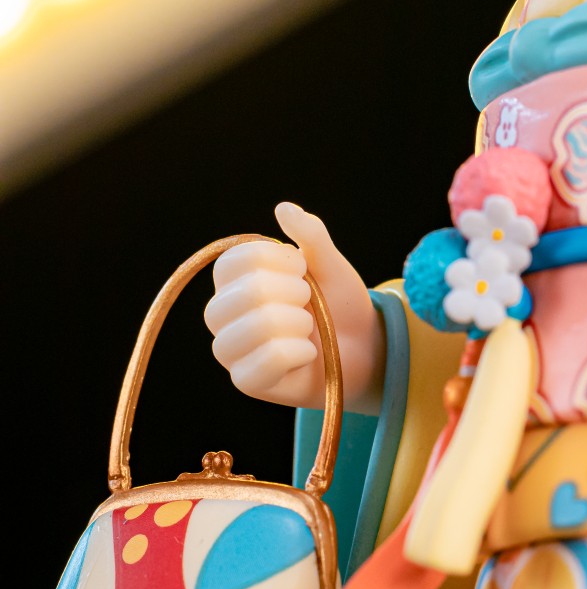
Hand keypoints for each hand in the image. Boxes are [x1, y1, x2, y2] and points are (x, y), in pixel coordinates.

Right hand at [203, 203, 384, 413]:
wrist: (362, 348)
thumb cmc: (337, 303)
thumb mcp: (331, 264)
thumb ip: (310, 236)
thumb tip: (284, 208)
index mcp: (234, 279)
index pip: (234, 261)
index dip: (276, 260)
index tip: (301, 267)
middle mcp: (222, 313)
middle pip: (246, 293)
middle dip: (293, 292)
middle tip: (308, 301)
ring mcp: (231, 349)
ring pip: (257, 327)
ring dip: (298, 322)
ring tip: (307, 326)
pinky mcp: (246, 380)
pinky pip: (269, 359)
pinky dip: (301, 351)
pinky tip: (307, 352)